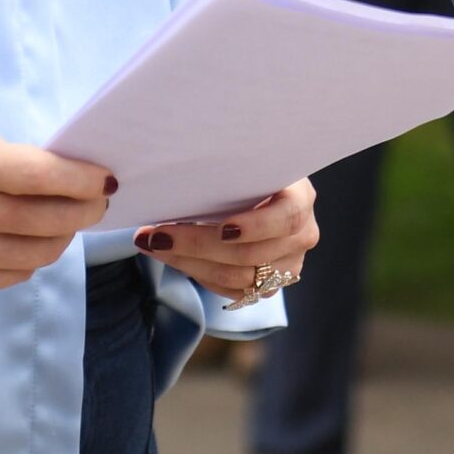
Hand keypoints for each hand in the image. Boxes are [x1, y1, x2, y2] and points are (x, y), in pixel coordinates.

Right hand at [0, 124, 114, 296]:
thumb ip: (10, 155)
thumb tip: (57, 171)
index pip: (49, 177)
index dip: (86, 180)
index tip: (105, 178)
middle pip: (53, 220)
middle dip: (86, 210)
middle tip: (96, 201)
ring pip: (41, 253)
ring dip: (63, 236)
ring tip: (66, 220)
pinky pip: (16, 274)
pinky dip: (32, 258)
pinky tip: (31, 241)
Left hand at [135, 179, 318, 302]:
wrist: (263, 191)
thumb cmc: (248, 172)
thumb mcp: (248, 163)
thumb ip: (227, 170)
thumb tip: (176, 171)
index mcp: (300, 198)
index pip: (287, 218)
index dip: (256, 226)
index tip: (223, 228)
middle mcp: (301, 234)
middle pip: (250, 254)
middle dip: (197, 245)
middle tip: (156, 235)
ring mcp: (287, 264)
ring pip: (236, 277)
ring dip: (188, 262)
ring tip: (153, 244)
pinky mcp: (268, 286)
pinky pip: (230, 290)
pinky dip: (197, 273)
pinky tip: (172, 256)